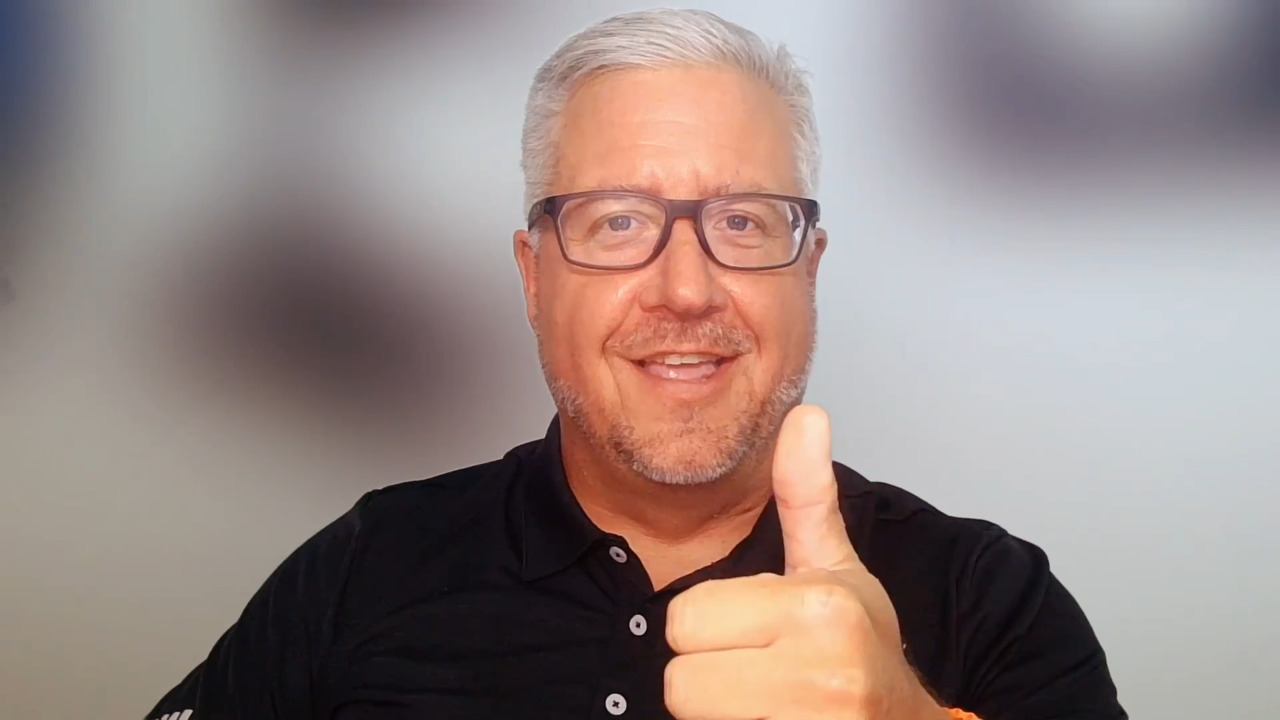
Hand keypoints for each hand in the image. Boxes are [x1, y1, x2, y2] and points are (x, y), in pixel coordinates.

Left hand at [663, 405, 948, 718]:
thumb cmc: (862, 648)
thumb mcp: (834, 568)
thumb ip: (806, 495)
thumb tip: (806, 414)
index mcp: (819, 609)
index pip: (684, 620)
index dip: (710, 626)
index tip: (754, 632)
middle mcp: (820, 674)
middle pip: (680, 679)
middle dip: (709, 676)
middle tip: (757, 672)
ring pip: (691, 715)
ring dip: (717, 711)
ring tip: (763, 699)